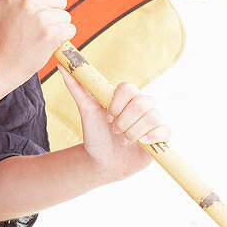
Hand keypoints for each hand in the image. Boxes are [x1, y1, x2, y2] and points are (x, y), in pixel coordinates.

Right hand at [0, 0, 75, 92]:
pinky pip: (70, 29)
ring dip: (57, 27)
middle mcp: (30, 1)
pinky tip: (46, 43)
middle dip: (51, 13)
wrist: (0, 65)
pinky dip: (62, 38)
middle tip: (34, 27)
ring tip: (38, 36)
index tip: (31, 13)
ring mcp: (42, 17)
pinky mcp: (52, 33)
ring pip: (66, 16)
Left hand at [58, 66, 170, 180]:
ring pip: (151, 117)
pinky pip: (165, 130)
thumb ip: (77, 88)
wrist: (103, 161)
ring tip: (124, 140)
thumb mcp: (86, 112)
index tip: (107, 117)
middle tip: (115, 131)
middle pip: (141, 103)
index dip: (117, 104)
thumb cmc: (95, 134)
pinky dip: (151, 137)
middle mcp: (142, 104)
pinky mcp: (161, 135)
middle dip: (123, 122)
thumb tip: (61, 65)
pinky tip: (140, 143)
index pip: (128, 88)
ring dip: (132, 133)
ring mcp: (153, 119)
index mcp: (125, 96)